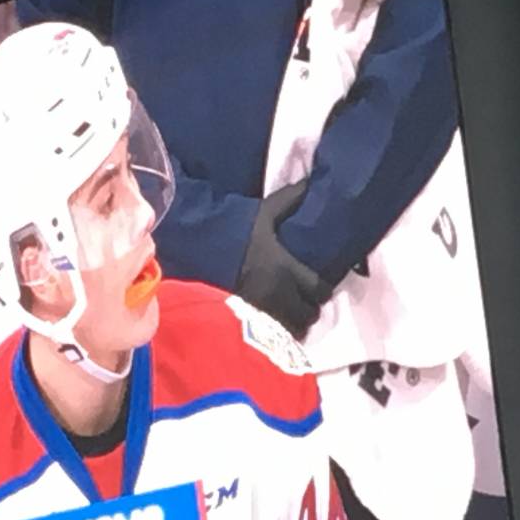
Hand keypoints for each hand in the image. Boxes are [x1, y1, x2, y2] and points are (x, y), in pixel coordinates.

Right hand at [236, 182, 325, 334]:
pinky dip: (276, 332)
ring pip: (291, 330)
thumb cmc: (234, 230)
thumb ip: (289, 201)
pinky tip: (272, 323)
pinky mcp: (244, 322)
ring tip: (289, 314)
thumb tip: (311, 182)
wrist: (195, 247)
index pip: (320, 290)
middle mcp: (278, 294)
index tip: (319, 287)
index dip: (323, 291)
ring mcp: (261, 311)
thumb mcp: (263, 213)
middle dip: (309, 310)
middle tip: (305, 302)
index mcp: (286, 269)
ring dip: (294, 323)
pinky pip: (270, 336)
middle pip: (309, 315)